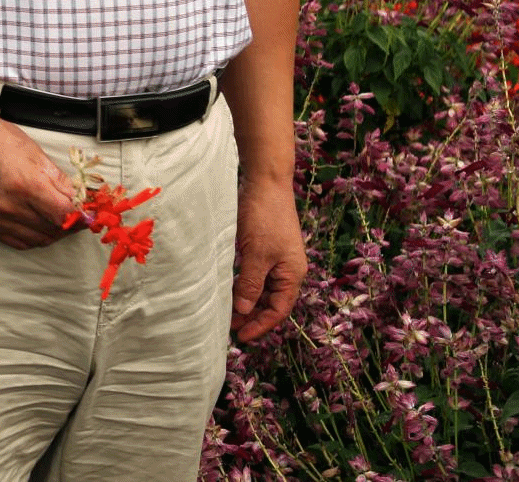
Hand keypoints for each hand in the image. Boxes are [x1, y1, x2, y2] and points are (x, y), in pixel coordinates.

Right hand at [0, 112, 87, 249]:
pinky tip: (37, 224)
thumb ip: (58, 180)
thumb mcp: (34, 152)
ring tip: (56, 219)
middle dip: (69, 225)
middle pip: (53, 230)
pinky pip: (18, 243)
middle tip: (75, 216)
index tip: (87, 216)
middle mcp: (10, 206)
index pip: (64, 215)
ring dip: (52, 233)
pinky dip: (33, 237)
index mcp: (26, 184)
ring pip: (38, 240)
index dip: (80, 218)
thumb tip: (79, 200)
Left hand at [231, 175, 305, 341]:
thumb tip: (243, 312)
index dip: (261, 325)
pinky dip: (243, 285)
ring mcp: (276, 258)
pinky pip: (255, 274)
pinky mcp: (263, 248)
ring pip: (262, 289)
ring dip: (246, 302)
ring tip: (226, 313)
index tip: (241, 337)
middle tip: (229, 328)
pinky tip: (228, 290)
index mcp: (292, 274)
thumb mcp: (257, 254)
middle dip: (252, 316)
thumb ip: (251, 284)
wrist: (265, 182)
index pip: (279, 310)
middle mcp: (287, 269)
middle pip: (271, 302)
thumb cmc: (265, 216)